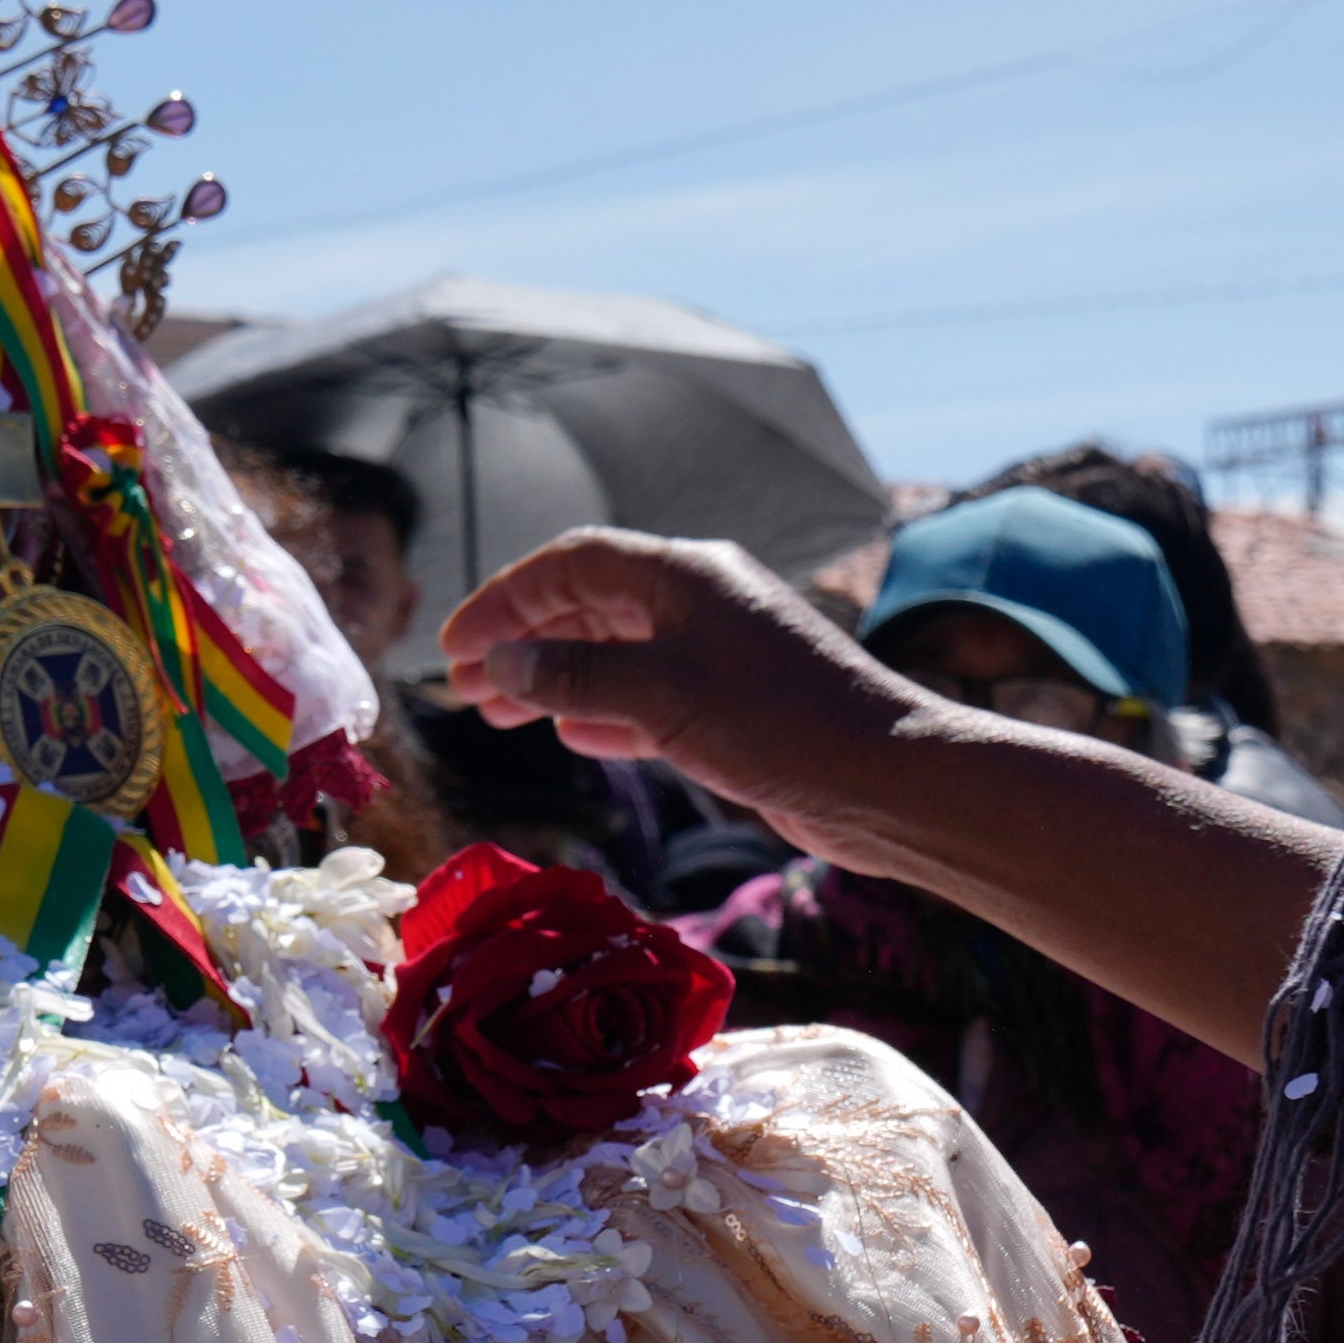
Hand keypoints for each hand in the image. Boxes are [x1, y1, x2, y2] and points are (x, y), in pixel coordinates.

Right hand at [429, 533, 940, 842]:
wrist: (889, 779)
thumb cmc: (782, 725)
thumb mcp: (663, 695)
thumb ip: (576, 678)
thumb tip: (505, 665)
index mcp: (684, 573)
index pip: (571, 563)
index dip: (505, 600)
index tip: (454, 648)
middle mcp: (701, 601)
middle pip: (589, 605)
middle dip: (523, 643)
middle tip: (464, 691)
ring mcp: (720, 653)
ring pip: (616, 653)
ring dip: (556, 681)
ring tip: (500, 716)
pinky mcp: (736, 706)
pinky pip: (651, 695)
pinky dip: (606, 712)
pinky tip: (575, 738)